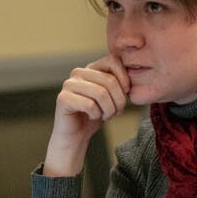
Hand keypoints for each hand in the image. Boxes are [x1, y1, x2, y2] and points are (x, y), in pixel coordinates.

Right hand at [43, 55, 130, 176]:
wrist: (75, 136)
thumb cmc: (95, 116)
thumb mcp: (112, 96)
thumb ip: (118, 82)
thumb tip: (133, 73)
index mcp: (90, 68)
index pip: (113, 61)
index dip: (124, 79)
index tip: (126, 94)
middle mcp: (78, 73)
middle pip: (109, 81)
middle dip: (118, 101)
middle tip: (116, 112)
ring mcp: (68, 85)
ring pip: (101, 93)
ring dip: (109, 110)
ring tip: (106, 116)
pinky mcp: (63, 98)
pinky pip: (90, 105)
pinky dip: (96, 115)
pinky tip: (92, 117)